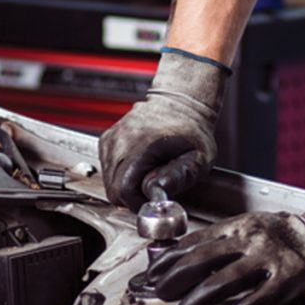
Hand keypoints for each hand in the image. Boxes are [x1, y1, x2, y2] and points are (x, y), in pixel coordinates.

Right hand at [100, 50, 226, 210]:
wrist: (179, 103)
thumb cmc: (191, 129)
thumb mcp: (198, 157)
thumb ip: (180, 176)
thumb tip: (159, 191)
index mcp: (141, 145)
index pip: (123, 190)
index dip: (139, 201)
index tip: (154, 197)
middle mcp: (120, 141)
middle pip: (113, 190)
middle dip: (133, 196)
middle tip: (154, 185)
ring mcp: (110, 140)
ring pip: (108, 182)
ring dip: (127, 185)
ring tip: (149, 172)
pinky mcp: (106, 141)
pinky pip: (107, 170)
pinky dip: (121, 174)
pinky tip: (139, 165)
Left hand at [149, 191, 304, 304]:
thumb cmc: (286, 234)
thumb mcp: (250, 225)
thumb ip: (221, 239)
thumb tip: (184, 256)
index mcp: (238, 225)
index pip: (194, 242)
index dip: (169, 259)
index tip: (152, 272)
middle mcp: (250, 239)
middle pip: (202, 260)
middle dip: (175, 278)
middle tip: (160, 293)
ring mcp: (268, 260)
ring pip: (224, 281)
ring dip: (198, 298)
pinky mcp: (287, 281)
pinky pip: (256, 300)